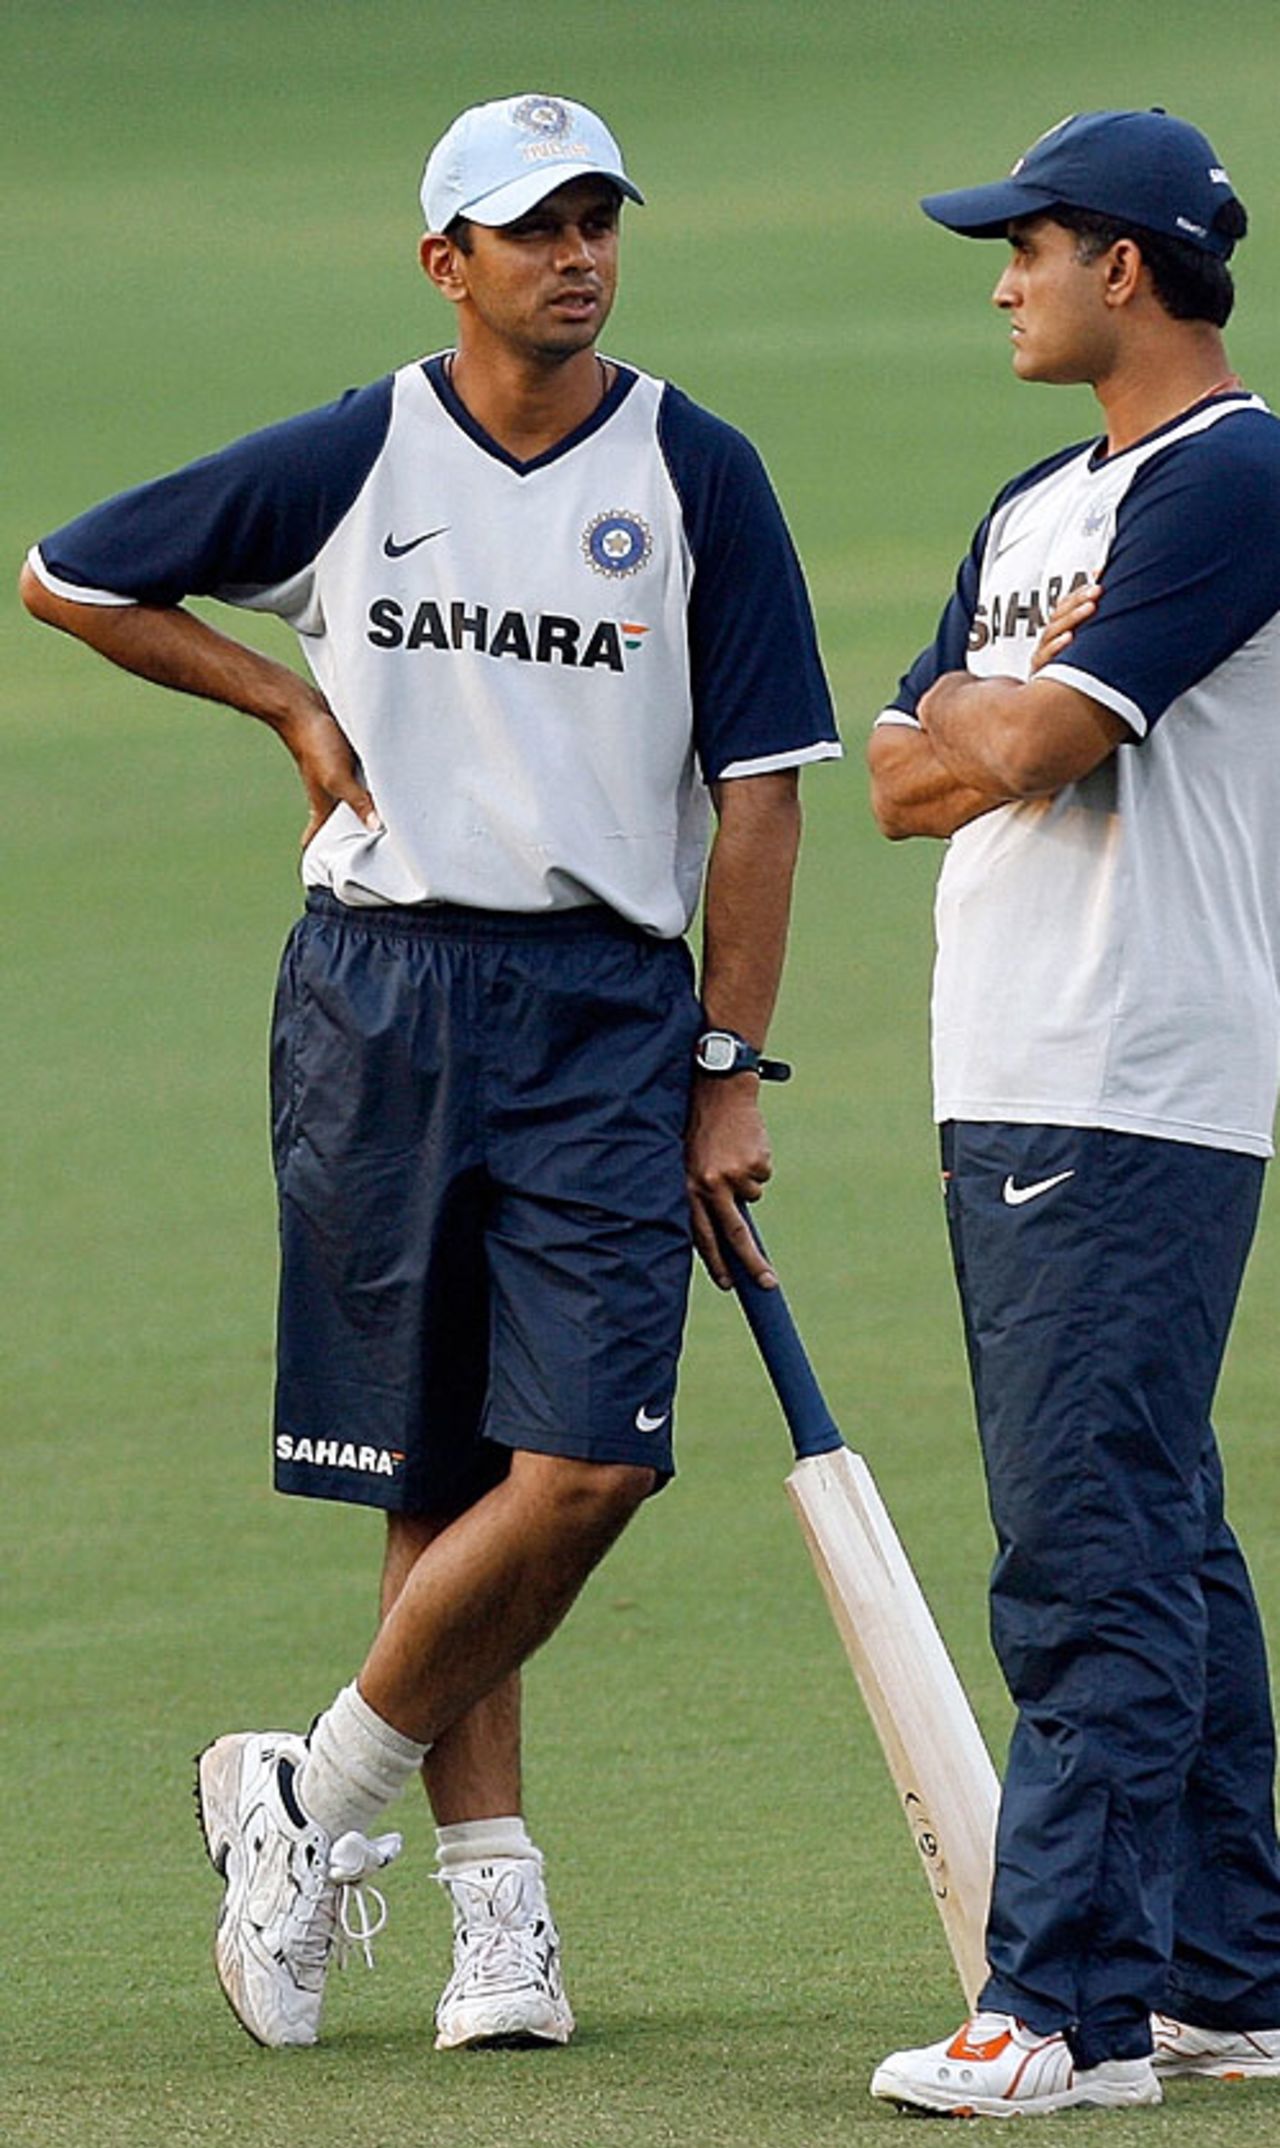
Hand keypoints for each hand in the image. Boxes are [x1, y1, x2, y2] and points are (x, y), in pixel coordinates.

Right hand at [273, 693, 383, 847]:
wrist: (304, 706)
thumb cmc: (315, 743)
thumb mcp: (338, 778)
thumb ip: (358, 802)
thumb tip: (377, 827)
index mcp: (322, 807)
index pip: (316, 838)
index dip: (321, 853)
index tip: (334, 870)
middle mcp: (331, 796)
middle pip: (343, 824)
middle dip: (357, 836)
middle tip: (380, 850)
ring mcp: (340, 778)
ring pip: (357, 802)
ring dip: (371, 809)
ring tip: (396, 822)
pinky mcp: (350, 760)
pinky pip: (366, 780)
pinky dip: (376, 786)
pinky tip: (396, 786)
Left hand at [685, 1077, 777, 1289]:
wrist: (719, 1090)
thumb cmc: (700, 1127)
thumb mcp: (689, 1162)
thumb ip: (700, 1193)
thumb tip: (722, 1230)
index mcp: (688, 1189)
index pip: (702, 1236)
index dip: (716, 1262)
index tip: (729, 1284)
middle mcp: (709, 1186)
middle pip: (735, 1236)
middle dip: (753, 1263)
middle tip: (769, 1284)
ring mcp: (734, 1176)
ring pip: (752, 1197)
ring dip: (749, 1182)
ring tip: (735, 1153)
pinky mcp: (755, 1164)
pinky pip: (763, 1176)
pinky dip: (758, 1164)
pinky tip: (746, 1144)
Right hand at [1031, 581, 1099, 673]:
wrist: (1057, 712)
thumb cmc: (1074, 677)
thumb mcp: (1083, 650)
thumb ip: (1092, 623)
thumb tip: (1106, 586)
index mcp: (1058, 633)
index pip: (1065, 606)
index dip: (1079, 592)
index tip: (1097, 583)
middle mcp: (1049, 643)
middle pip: (1060, 615)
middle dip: (1079, 600)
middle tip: (1097, 591)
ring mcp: (1043, 657)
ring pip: (1054, 631)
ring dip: (1073, 617)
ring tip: (1090, 608)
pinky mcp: (1040, 673)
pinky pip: (1047, 657)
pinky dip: (1058, 646)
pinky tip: (1070, 638)